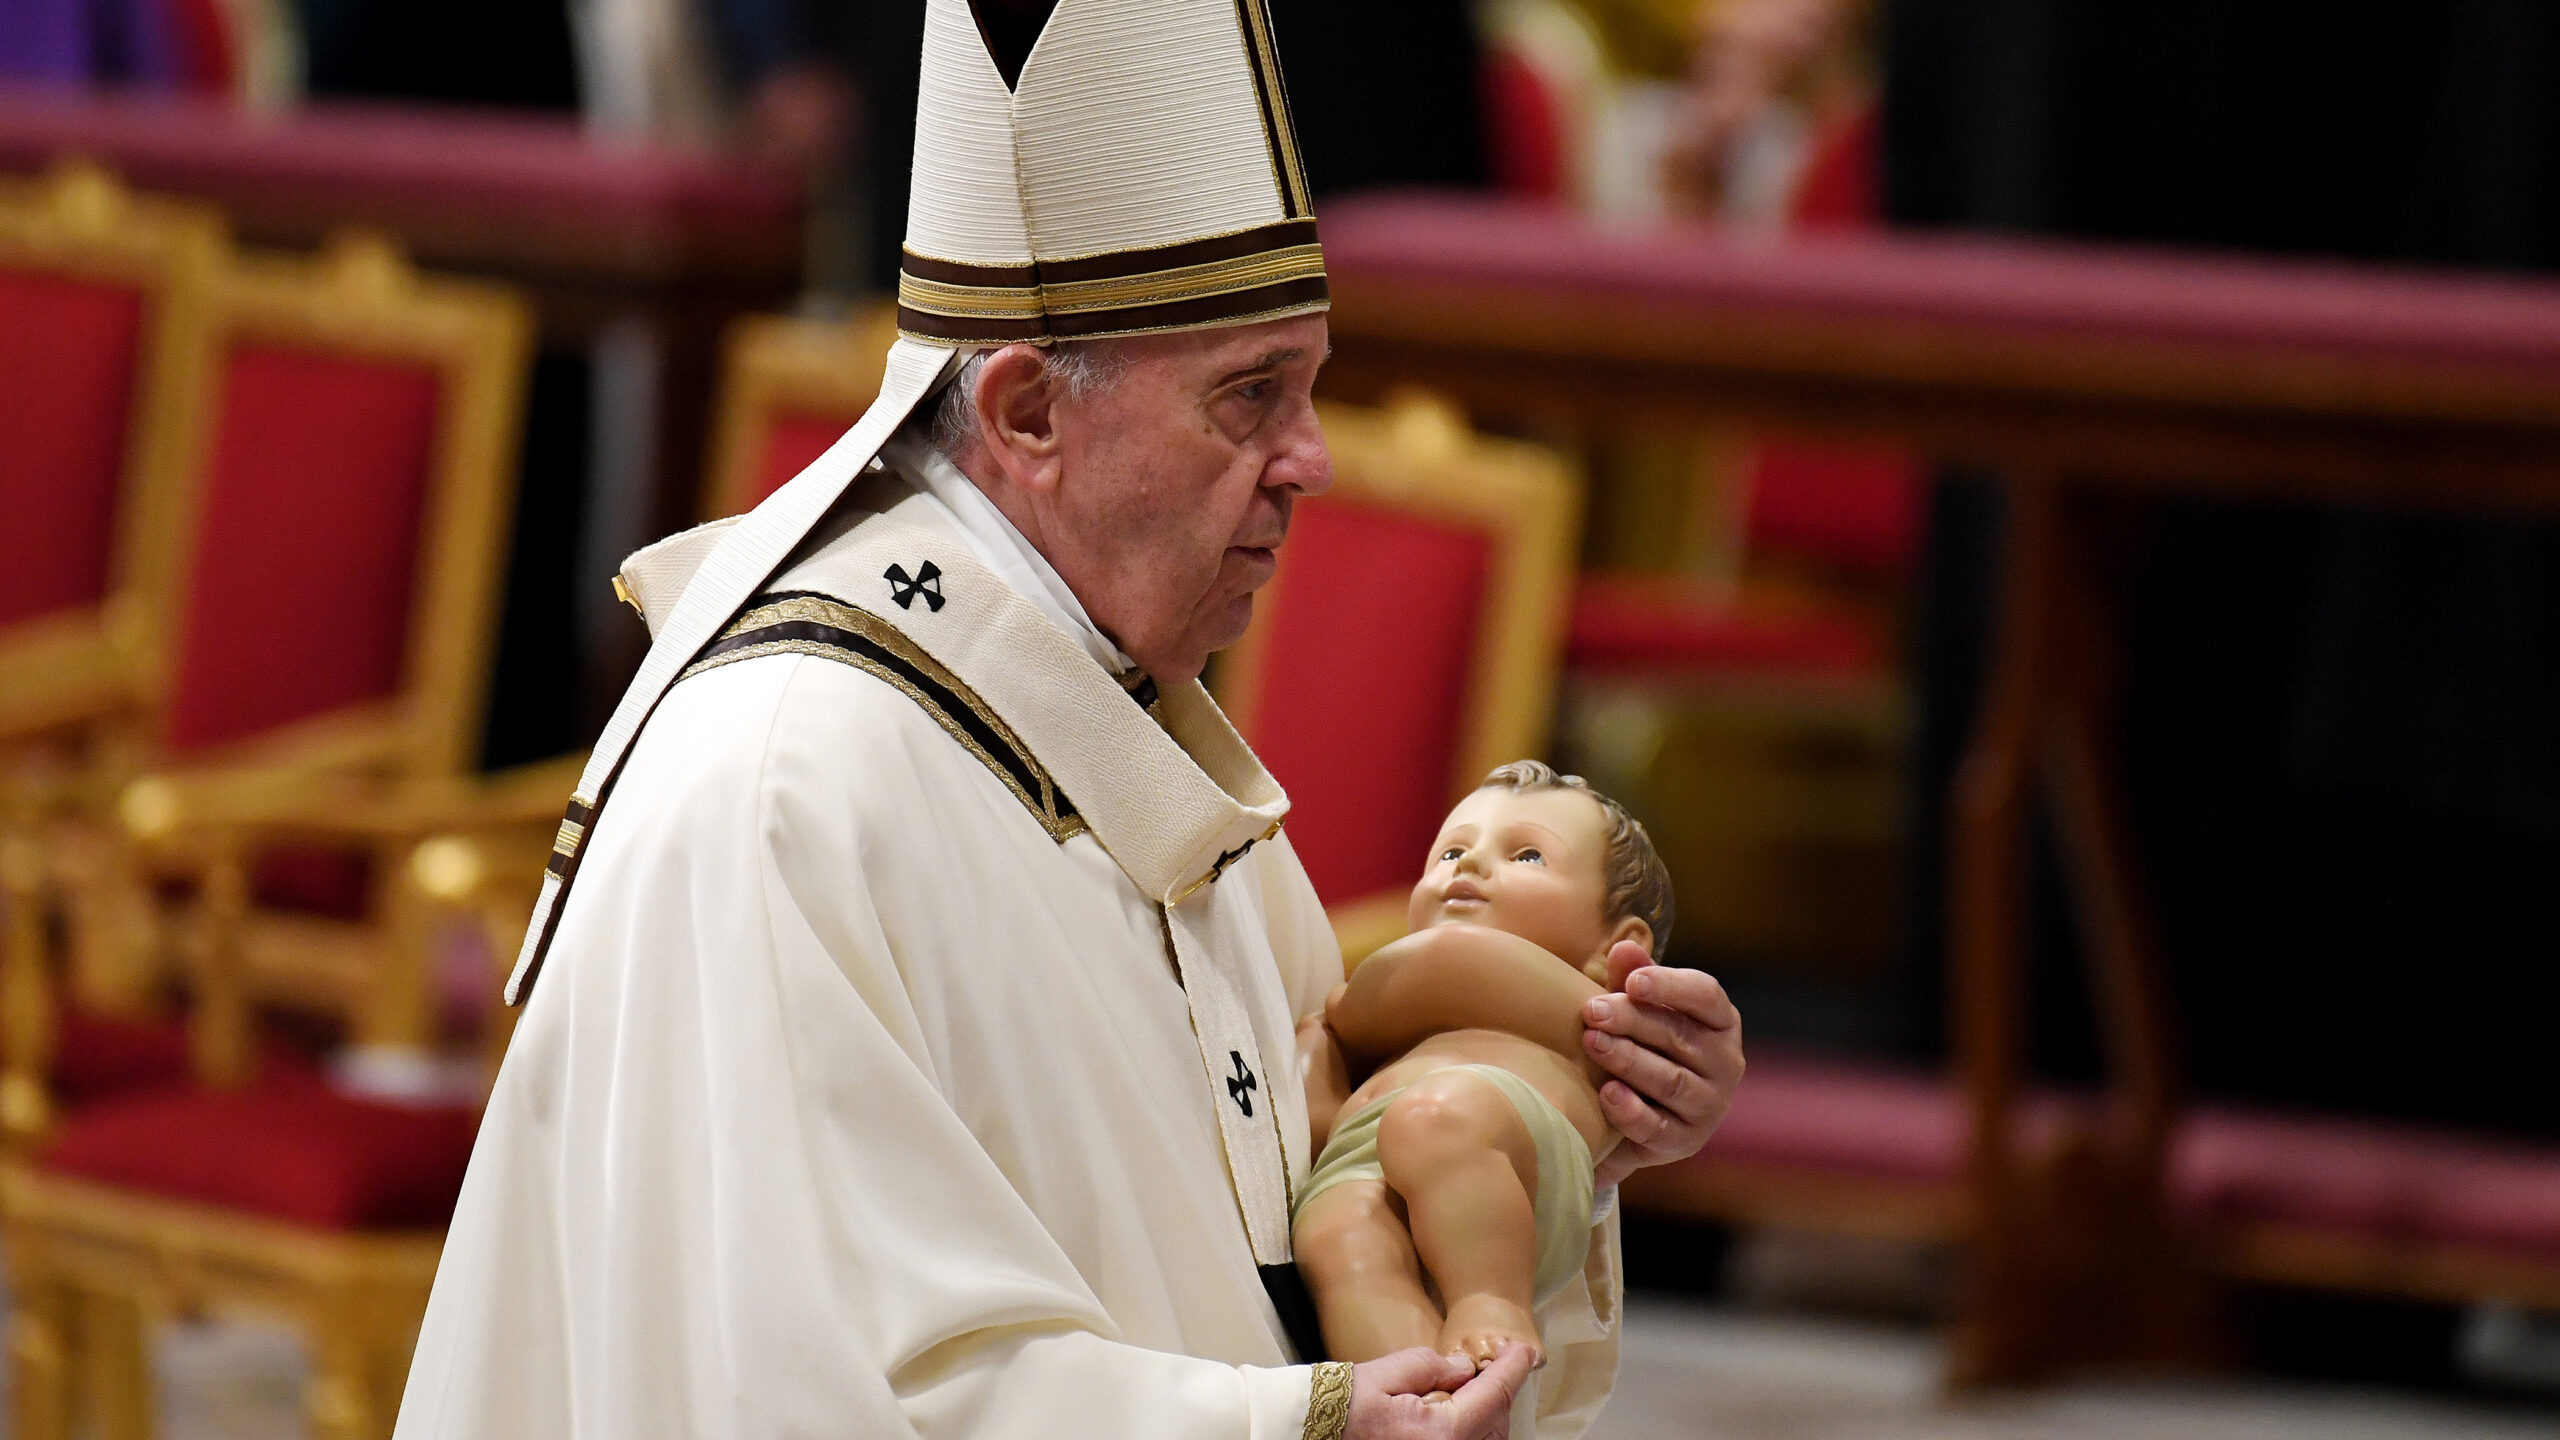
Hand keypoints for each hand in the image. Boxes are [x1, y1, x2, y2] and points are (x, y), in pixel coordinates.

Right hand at [1345, 1345, 1533, 1439]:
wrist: (1315, 1429)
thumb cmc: (1345, 1405)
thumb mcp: (1391, 1371)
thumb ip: (1435, 1366)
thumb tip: (1464, 1369)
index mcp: (1444, 1433)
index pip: (1496, 1395)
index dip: (1513, 1368)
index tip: (1523, 1350)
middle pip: (1498, 1422)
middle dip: (1498, 1392)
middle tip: (1488, 1365)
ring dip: (1486, 1415)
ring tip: (1467, 1391)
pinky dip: (1471, 1430)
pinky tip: (1456, 1414)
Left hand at [1582, 941, 1744, 1189]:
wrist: (1632, 1117)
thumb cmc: (1641, 1044)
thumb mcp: (1639, 1008)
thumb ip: (1632, 979)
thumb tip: (1624, 948)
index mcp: (1719, 1021)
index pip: (1706, 996)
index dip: (1670, 986)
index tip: (1633, 982)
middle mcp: (1725, 1062)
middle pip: (1679, 1035)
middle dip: (1632, 1020)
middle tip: (1592, 1011)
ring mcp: (1710, 1105)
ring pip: (1670, 1080)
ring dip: (1629, 1060)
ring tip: (1593, 1043)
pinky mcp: (1686, 1141)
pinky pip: (1658, 1127)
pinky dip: (1631, 1111)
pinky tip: (1606, 1093)